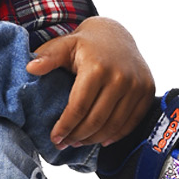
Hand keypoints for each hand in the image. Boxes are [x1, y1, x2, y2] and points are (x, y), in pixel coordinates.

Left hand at [25, 16, 154, 148]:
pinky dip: (116, 135)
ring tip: (79, 142)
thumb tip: (30, 68)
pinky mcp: (148, 90)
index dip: (65, 126)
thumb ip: (47, 57)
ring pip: (115, 125)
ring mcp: (137, 85)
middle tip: (65, 144)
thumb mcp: (64, 45)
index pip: (79, 107)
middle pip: (97, 120)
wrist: (116, 34)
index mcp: (97, 68)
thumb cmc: (85, 44)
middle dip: (78, 136)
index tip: (54, 138)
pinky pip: (132, 121)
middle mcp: (120, 77)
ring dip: (95, 139)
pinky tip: (101, 140)